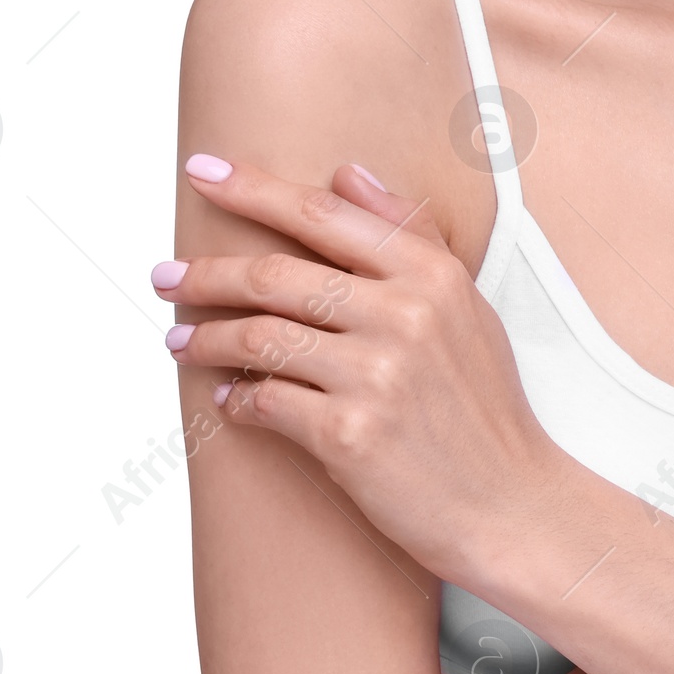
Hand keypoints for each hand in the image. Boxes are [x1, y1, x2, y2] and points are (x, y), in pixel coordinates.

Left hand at [156, 155, 558, 587]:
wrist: (509, 502)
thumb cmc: (483, 403)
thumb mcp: (464, 303)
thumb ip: (409, 234)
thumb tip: (347, 175)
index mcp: (432, 273)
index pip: (324, 214)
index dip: (254, 189)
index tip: (203, 172)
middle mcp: (405, 314)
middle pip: (277, 274)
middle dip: (207, 273)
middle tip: (165, 276)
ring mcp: (377, 374)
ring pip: (260, 337)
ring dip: (207, 338)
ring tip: (179, 341)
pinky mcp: (350, 434)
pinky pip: (266, 402)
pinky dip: (238, 398)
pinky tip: (229, 399)